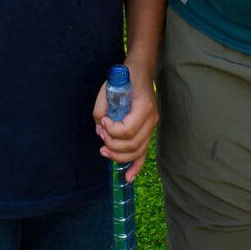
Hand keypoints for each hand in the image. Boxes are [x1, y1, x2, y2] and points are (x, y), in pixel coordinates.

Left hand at [93, 66, 157, 181]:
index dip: (112, 131)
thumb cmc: (125, 78)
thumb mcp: (109, 88)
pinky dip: (136, 166)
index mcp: (144, 107)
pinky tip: (128, 177)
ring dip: (118, 155)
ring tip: (103, 149)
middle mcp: (151, 119)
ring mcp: (151, 127)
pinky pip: (143, 153)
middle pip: (132, 144)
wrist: (140, 72)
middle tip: (101, 134)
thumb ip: (101, 108)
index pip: (128, 130)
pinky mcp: (148, 132)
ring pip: (137, 151)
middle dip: (112, 144)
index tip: (103, 122)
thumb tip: (99, 128)